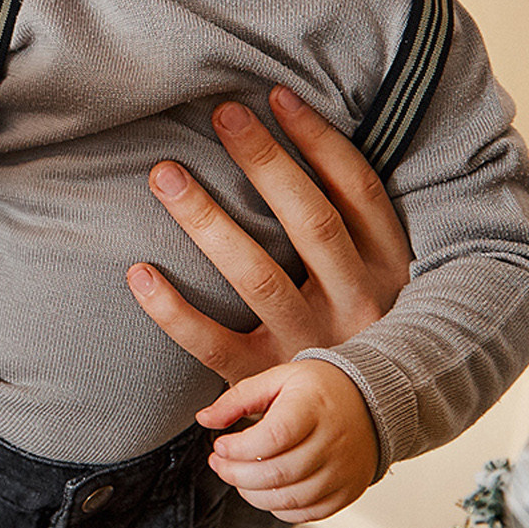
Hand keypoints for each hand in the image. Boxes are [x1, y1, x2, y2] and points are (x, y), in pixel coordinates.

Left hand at [126, 87, 411, 382]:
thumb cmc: (364, 332)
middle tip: (221, 114)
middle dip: (265, 163)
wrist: (363, 432)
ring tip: (165, 174)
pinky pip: (213, 345)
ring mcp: (310, 349)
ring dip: (209, 222)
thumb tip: (299, 135)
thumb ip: (353, 226)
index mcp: (390, 272)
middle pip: (311, 223)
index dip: (319, 141)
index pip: (358, 193)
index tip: (275, 95)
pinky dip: (173, 311)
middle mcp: (357, 308)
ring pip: (258, 277)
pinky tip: (138, 272)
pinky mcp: (265, 384)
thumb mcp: (382, 280)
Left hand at [198, 356, 378, 521]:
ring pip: (290, 499)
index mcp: (314, 407)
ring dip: (252, 494)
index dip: (239, 448)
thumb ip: (237, 398)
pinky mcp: (347, 491)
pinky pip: (307, 513)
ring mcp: (343, 471)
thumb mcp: (277, 379)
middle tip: (219, 463)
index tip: (220, 445)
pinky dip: (278, 508)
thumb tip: (204, 418)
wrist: (370, 402)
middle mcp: (333, 442)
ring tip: (238, 477)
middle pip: (278, 473)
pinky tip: (266, 490)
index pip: (273, 437)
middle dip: (236, 474)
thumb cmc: (319, 389)